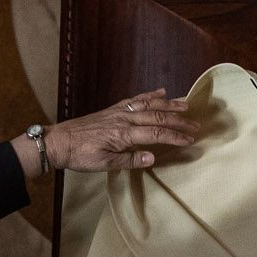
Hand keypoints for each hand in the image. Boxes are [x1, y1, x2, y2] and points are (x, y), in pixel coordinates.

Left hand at [35, 90, 197, 174]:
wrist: (59, 142)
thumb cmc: (80, 156)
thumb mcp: (104, 164)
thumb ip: (129, 160)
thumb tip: (153, 157)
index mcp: (123, 134)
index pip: (156, 134)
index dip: (175, 137)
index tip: (190, 140)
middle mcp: (124, 119)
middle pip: (157, 117)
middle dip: (179, 121)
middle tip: (196, 125)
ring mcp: (119, 112)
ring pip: (149, 105)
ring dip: (169, 104)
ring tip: (186, 104)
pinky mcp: (114, 109)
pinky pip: (135, 99)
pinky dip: (150, 95)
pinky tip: (161, 92)